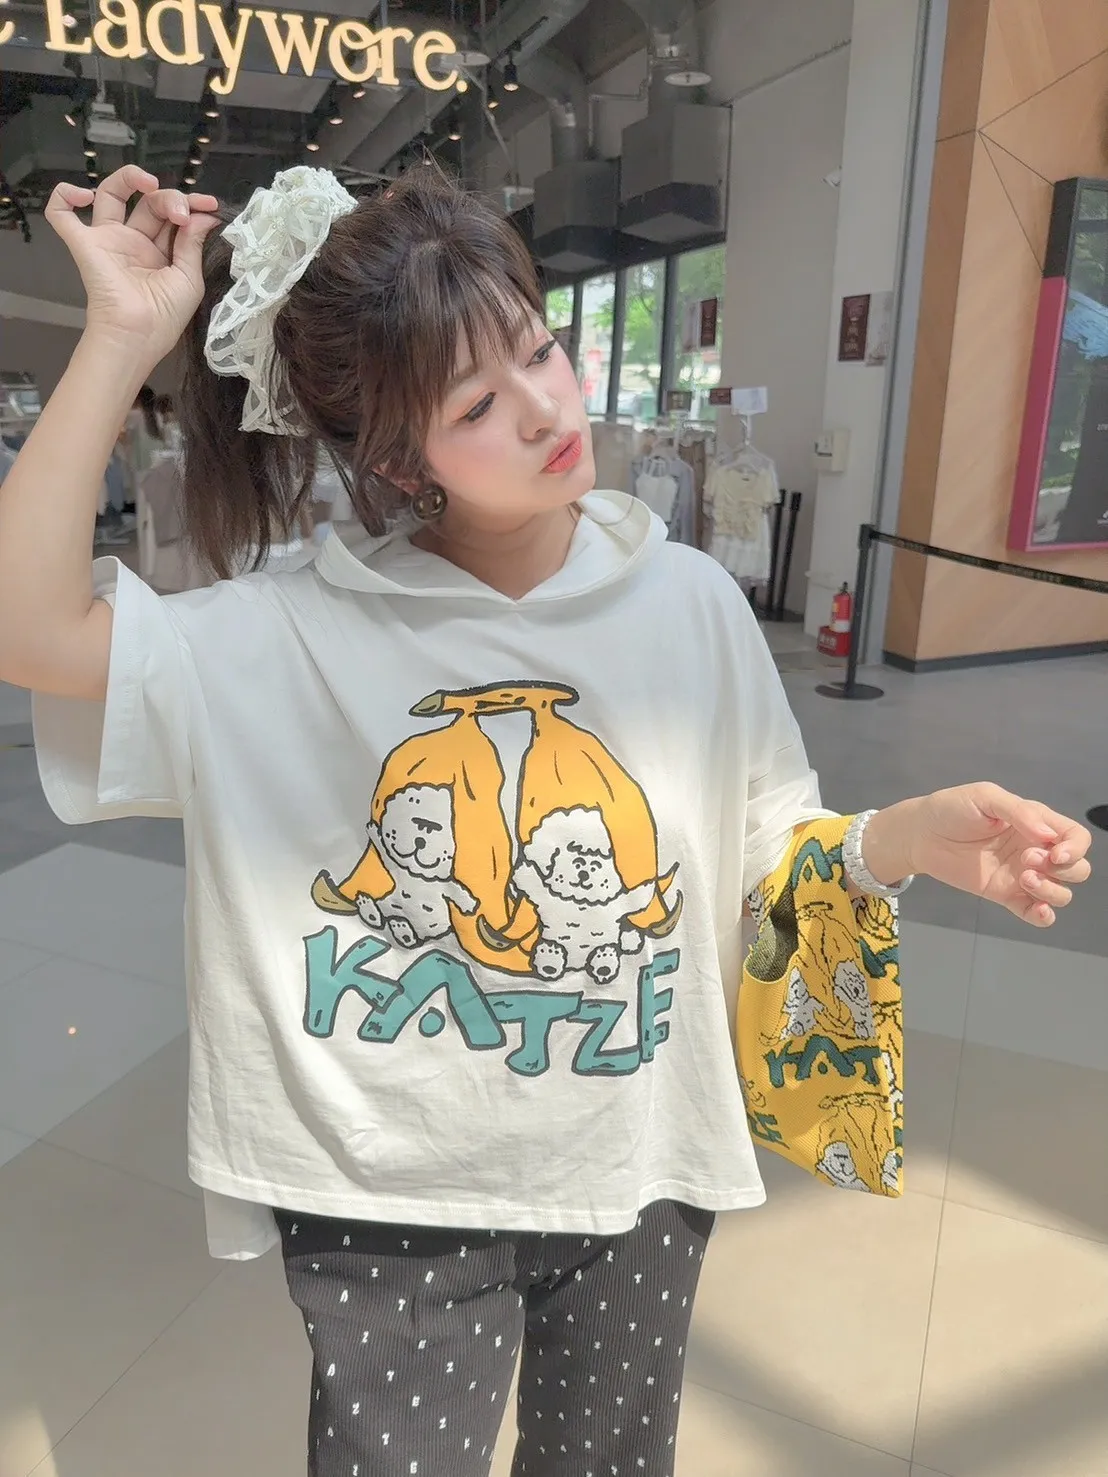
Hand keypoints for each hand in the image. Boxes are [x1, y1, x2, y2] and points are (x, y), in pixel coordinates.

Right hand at [45, 165, 220, 364]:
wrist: (137, 336)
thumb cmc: (165, 317)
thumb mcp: (189, 279)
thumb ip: (193, 244)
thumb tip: (203, 215)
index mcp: (159, 252)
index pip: (172, 217)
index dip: (191, 206)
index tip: (210, 205)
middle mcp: (134, 242)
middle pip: (149, 203)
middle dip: (170, 198)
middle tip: (182, 211)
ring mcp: (108, 240)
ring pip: (111, 194)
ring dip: (129, 178)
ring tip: (150, 184)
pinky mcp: (84, 244)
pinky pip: (61, 215)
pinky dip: (63, 195)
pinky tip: (84, 194)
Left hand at [878, 784, 1092, 927]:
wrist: (920, 834)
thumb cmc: (952, 808)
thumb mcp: (986, 797)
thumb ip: (1019, 812)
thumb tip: (1047, 836)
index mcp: (1037, 823)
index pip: (1076, 838)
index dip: (1075, 848)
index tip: (1055, 853)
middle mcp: (1035, 850)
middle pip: (1077, 869)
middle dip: (1062, 869)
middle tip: (1028, 860)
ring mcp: (1022, 875)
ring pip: (1061, 893)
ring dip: (1051, 890)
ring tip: (1022, 878)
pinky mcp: (1005, 895)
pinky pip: (1035, 913)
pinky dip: (1043, 916)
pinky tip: (1036, 910)